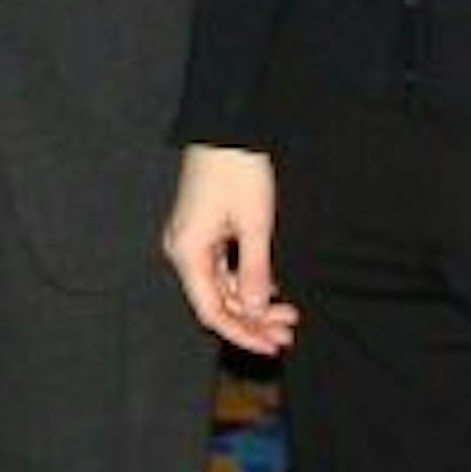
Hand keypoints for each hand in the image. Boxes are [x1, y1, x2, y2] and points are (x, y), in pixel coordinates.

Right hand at [163, 145, 298, 356]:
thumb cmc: (238, 171)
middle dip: (252, 320)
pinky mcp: (201, 229)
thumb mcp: (255, 225)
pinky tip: (270, 288)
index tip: (274, 345)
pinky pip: (220, 267)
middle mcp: (182, 250)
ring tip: (287, 312)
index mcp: (187, 252)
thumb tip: (255, 312)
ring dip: (251, 302)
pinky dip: (244, 281)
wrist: (226, 126)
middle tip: (288, 331)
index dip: (243, 333)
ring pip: (220, 286)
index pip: (212, 311)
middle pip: (215, 302)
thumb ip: (254, 273)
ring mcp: (190, 239)